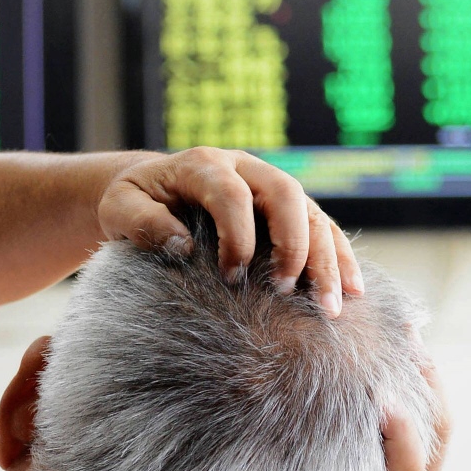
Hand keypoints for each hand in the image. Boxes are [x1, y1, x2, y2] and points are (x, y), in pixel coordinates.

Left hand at [96, 146, 362, 315]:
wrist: (150, 189)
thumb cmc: (132, 202)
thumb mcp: (118, 208)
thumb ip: (142, 222)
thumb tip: (181, 246)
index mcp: (204, 165)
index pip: (231, 194)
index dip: (237, 235)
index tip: (232, 276)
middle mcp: (245, 169)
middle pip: (286, 195)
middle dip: (294, 243)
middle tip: (288, 289)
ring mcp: (271, 187)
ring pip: (313, 213)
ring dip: (327, 258)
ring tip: (331, 305)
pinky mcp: (288, 210)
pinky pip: (324, 229)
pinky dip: (340, 258)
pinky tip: (352, 291)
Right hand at [234, 364, 470, 470]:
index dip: (400, 433)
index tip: (383, 394)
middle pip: (437, 433)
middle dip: (422, 380)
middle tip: (401, 334)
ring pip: (440, 433)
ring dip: (427, 387)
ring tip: (405, 341)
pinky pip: (432, 446)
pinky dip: (423, 410)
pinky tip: (401, 386)